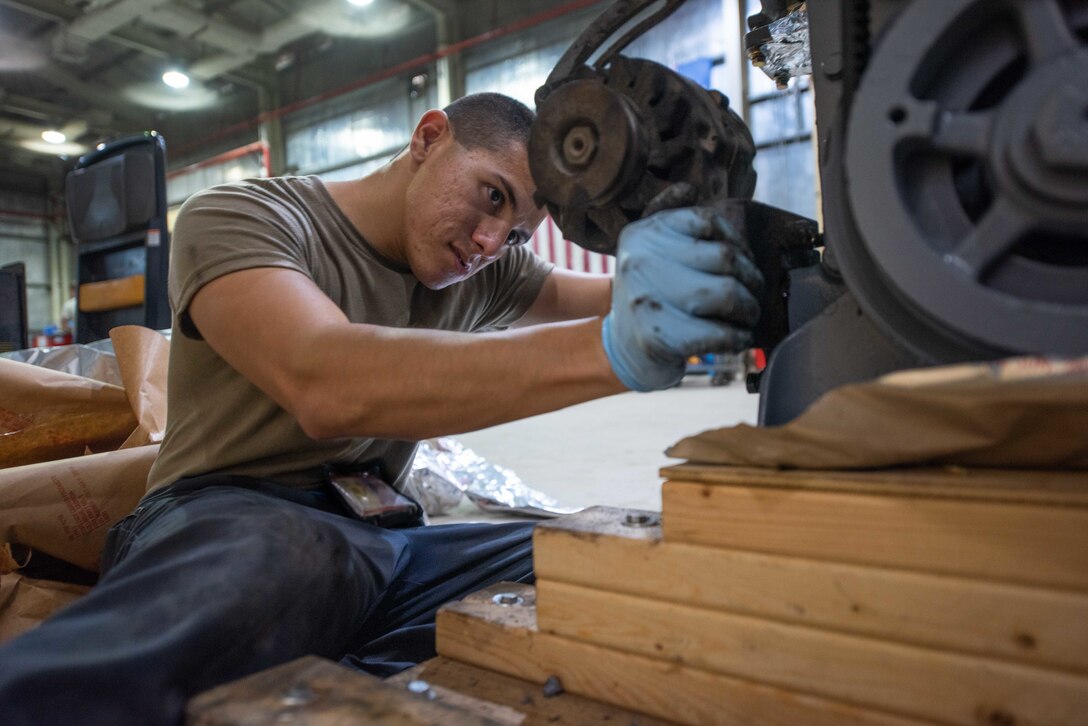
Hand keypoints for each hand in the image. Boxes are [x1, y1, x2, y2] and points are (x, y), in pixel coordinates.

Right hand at [602, 207, 763, 391]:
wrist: (622, 349)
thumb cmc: (651, 296)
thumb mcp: (647, 250)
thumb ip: (668, 216)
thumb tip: (689, 189)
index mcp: (642, 234)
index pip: (708, 220)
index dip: (737, 241)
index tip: (742, 260)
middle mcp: (640, 261)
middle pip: (726, 258)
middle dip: (751, 280)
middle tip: (753, 295)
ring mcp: (647, 299)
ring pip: (728, 294)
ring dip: (749, 309)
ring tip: (747, 316)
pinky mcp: (658, 337)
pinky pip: (720, 333)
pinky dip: (739, 337)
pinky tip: (738, 337)